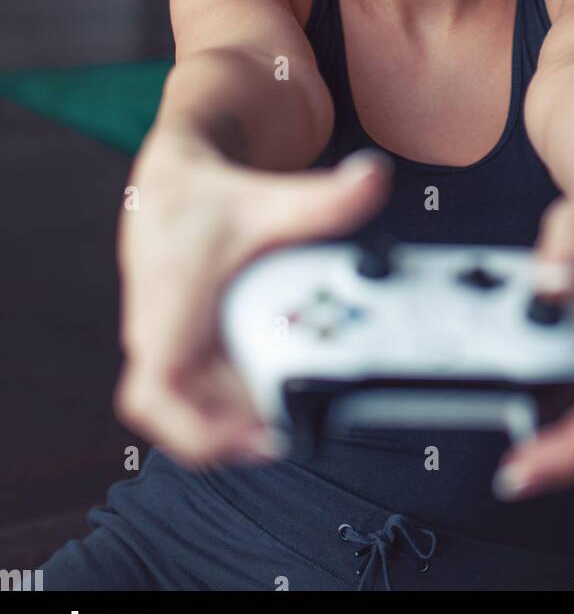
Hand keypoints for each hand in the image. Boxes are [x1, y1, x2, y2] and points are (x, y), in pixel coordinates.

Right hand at [113, 132, 392, 470]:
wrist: (171, 185)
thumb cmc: (205, 199)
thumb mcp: (268, 202)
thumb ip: (324, 199)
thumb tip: (374, 179)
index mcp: (170, 310)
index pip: (159, 394)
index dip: (199, 429)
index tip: (254, 433)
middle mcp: (158, 337)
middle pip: (183, 417)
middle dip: (236, 433)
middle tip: (295, 429)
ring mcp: (166, 348)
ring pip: (189, 411)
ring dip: (234, 422)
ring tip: (292, 418)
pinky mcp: (180, 349)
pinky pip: (198, 395)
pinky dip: (231, 404)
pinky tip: (271, 399)